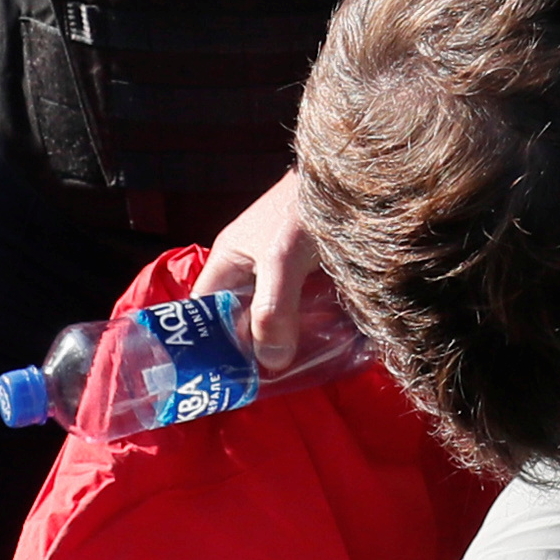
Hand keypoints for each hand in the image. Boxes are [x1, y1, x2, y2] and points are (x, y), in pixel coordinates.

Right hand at [192, 173, 325, 371]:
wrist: (357, 171)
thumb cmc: (305, 206)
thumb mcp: (283, 257)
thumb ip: (274, 309)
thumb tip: (271, 362)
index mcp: (228, 261)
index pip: (203, 313)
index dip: (206, 346)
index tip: (221, 381)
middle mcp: (251, 267)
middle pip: (240, 319)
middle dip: (251, 352)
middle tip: (266, 388)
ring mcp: (283, 269)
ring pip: (274, 316)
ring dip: (284, 342)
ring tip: (296, 375)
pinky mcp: (313, 271)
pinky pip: (304, 308)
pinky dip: (311, 327)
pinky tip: (326, 348)